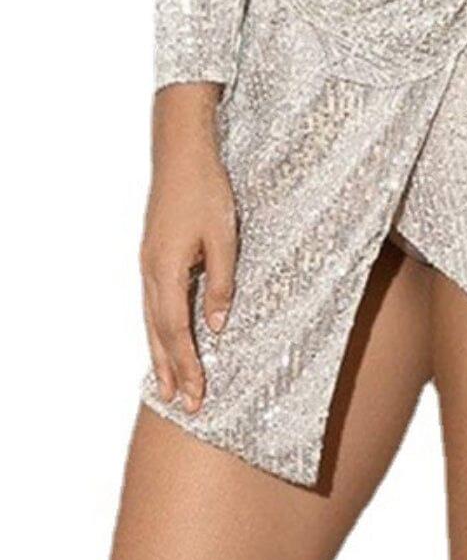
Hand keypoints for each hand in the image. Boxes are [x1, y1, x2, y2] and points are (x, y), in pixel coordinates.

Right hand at [139, 82, 237, 414]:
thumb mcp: (223, 237)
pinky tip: (166, 339)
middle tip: (183, 406)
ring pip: (151, 320)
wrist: (182, 154)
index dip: (188, 365)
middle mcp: (150, 272)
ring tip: (168, 386)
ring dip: (161, 354)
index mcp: (166, 270)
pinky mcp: (153, 255)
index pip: (177, 330)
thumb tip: (218, 325)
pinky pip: (154, 303)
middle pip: (159, 333)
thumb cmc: (206, 190)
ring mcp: (148, 263)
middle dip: (172, 370)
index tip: (199, 395)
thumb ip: (221, 283)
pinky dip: (159, 329)